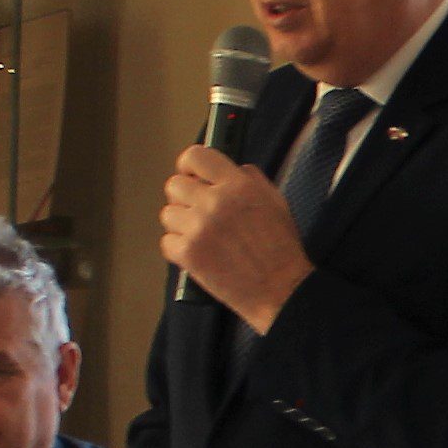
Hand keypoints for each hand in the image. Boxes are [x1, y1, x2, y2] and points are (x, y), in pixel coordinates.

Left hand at [161, 146, 312, 335]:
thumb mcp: (275, 202)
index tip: (191, 175)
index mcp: (238, 185)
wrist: (280, 290)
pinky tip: (197, 254)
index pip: (196, 156)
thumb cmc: (281, 249)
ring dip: (180, 224)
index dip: (188, 165)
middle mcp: (215, 202)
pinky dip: (178, 249)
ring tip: (200, 236)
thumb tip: (229, 169)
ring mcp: (199, 228)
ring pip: (167, 214)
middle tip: (197, 212)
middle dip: (183, 197)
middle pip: (174, 185)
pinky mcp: (189, 254)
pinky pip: (167, 242)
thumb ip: (250, 180)